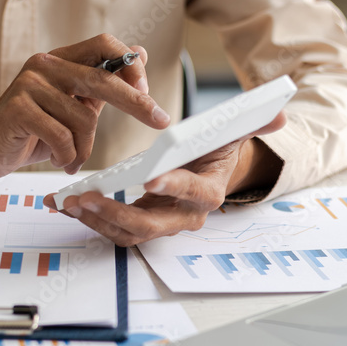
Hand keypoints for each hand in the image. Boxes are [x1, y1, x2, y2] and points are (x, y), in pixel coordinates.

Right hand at [0, 34, 169, 178]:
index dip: (130, 65)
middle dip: (136, 102)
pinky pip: (63, 137)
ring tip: (72, 158)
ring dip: (85, 148)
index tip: (148, 92)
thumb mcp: (72, 106)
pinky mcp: (19, 108)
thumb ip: (103, 83)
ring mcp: (30, 84)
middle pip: (102, 79)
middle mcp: (45, 65)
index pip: (104, 43)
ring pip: (83, 119)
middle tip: (160, 121)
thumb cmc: (32, 130)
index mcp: (61, 59)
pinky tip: (59, 161)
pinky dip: (67, 156)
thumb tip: (139, 53)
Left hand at [45, 112, 287, 246]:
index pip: (192, 192)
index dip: (173, 186)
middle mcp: (185, 215)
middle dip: (116, 212)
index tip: (149, 177)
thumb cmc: (216, 151)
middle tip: (89, 197)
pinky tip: (66, 204)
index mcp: (209, 192)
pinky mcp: (140, 222)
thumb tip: (281, 113)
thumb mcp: (234, 132)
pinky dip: (88, 218)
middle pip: (150, 224)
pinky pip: (113, 228)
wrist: (208, 172)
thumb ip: (255, 121)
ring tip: (70, 202)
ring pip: (127, 232)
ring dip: (96, 220)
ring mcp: (161, 222)